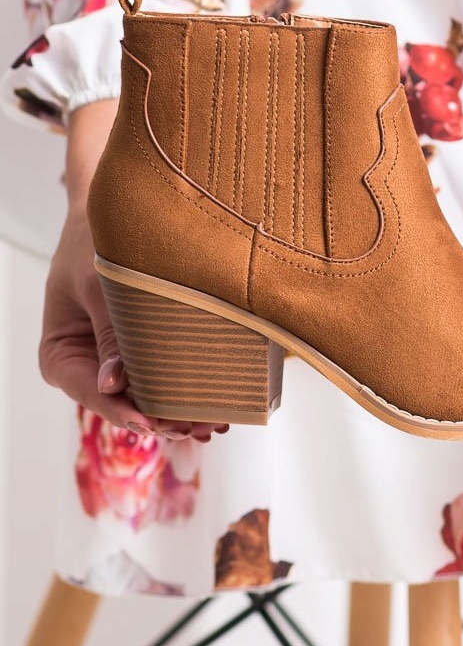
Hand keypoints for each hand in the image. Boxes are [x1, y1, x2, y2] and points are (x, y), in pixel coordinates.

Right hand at [39, 100, 226, 442]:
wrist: (114, 218)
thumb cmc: (94, 244)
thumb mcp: (97, 285)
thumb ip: (110, 332)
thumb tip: (115, 384)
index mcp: (61, 356)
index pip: (91, 393)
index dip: (122, 411)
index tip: (152, 422)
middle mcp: (89, 367)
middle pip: (125, 403)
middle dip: (163, 418)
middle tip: (199, 427)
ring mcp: (119, 362)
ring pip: (150, 396)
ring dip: (181, 410)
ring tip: (215, 423)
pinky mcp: (147, 352)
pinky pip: (167, 377)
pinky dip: (189, 390)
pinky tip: (217, 405)